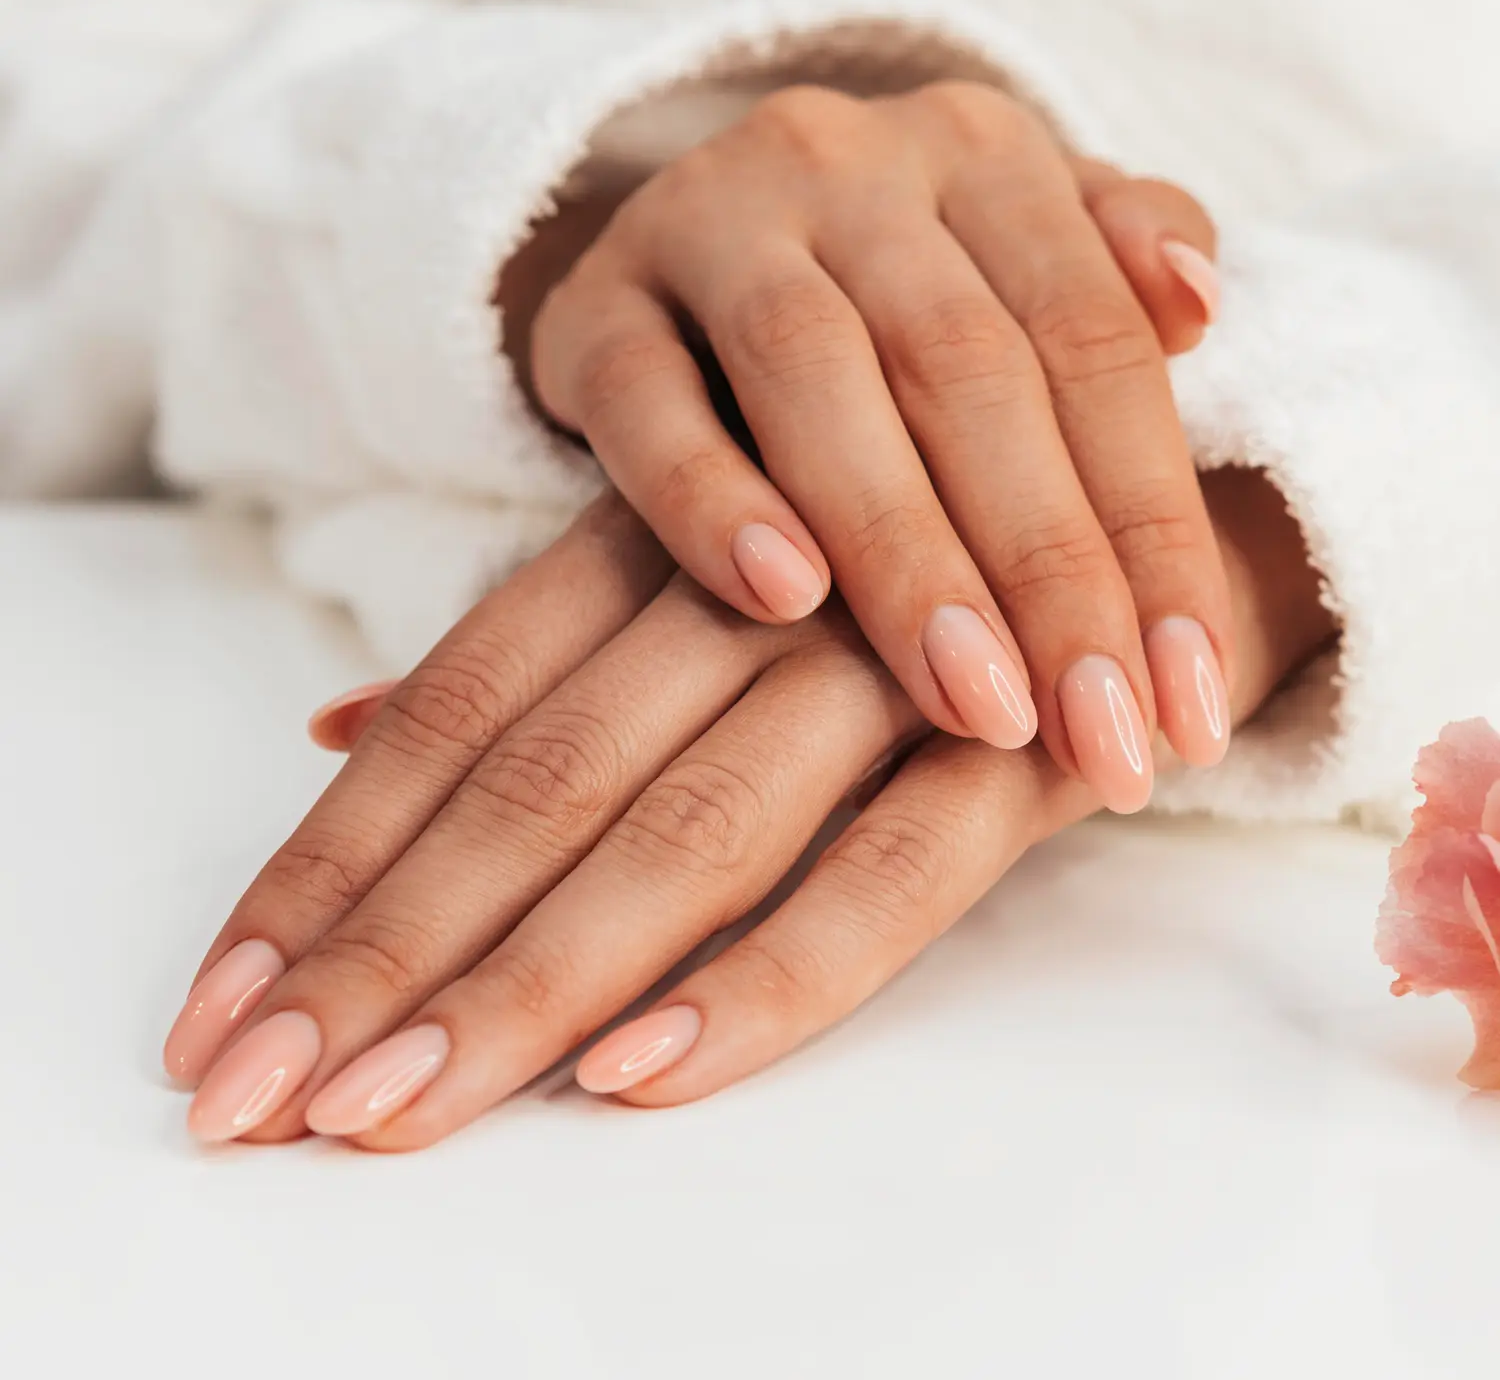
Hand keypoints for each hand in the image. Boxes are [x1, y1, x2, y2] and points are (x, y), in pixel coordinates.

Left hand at [164, 472, 1331, 1150]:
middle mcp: (754, 586)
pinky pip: (887, 873)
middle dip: (389, 948)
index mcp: (658, 536)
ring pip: (688, 826)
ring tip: (395, 1112)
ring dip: (534, 980)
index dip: (335, 854)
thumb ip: (527, 647)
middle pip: (538, 776)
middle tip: (258, 1099)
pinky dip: (766, 973)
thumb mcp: (700, 557)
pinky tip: (643, 1070)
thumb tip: (332, 729)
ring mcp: (891, 660)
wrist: (1164, 499)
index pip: (460, 702)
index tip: (223, 1003)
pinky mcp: (1022, 743)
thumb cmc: (902, 542)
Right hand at [529, 83, 1225, 811]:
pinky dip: (709, 498)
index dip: (1156, 527)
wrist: (686, 244)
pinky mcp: (593, 305)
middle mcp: (849, 161)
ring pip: (815, 378)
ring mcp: (707, 220)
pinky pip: (642, 399)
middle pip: (966, 370)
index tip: (1192, 700)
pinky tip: (782, 598)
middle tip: (1100, 737)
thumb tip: (1200, 306)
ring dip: (904, 555)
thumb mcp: (1021, 252)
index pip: (1094, 344)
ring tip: (977, 707)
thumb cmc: (893, 286)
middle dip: (1047, 571)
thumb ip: (1117, 268)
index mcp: (982, 152)